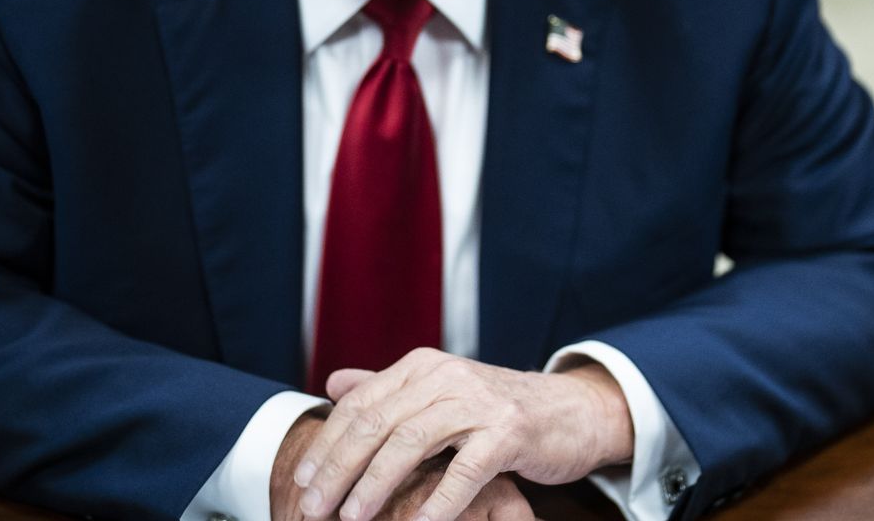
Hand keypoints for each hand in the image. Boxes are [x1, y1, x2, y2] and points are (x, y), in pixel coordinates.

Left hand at [288, 348, 632, 520]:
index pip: (361, 403)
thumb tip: (334, 385)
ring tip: (351, 518)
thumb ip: (388, 389)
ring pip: (412, 444)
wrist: (573, 411)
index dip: (327, 443)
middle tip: (311, 506)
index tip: (300, 479)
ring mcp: (480, 403)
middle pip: (378, 423)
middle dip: (338, 468)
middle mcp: (448, 377)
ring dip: (375, 485)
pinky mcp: (510, 432)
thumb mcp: (442, 391)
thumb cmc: (500, 410)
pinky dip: (438, 500)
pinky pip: (465, 470)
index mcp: (424, 367)